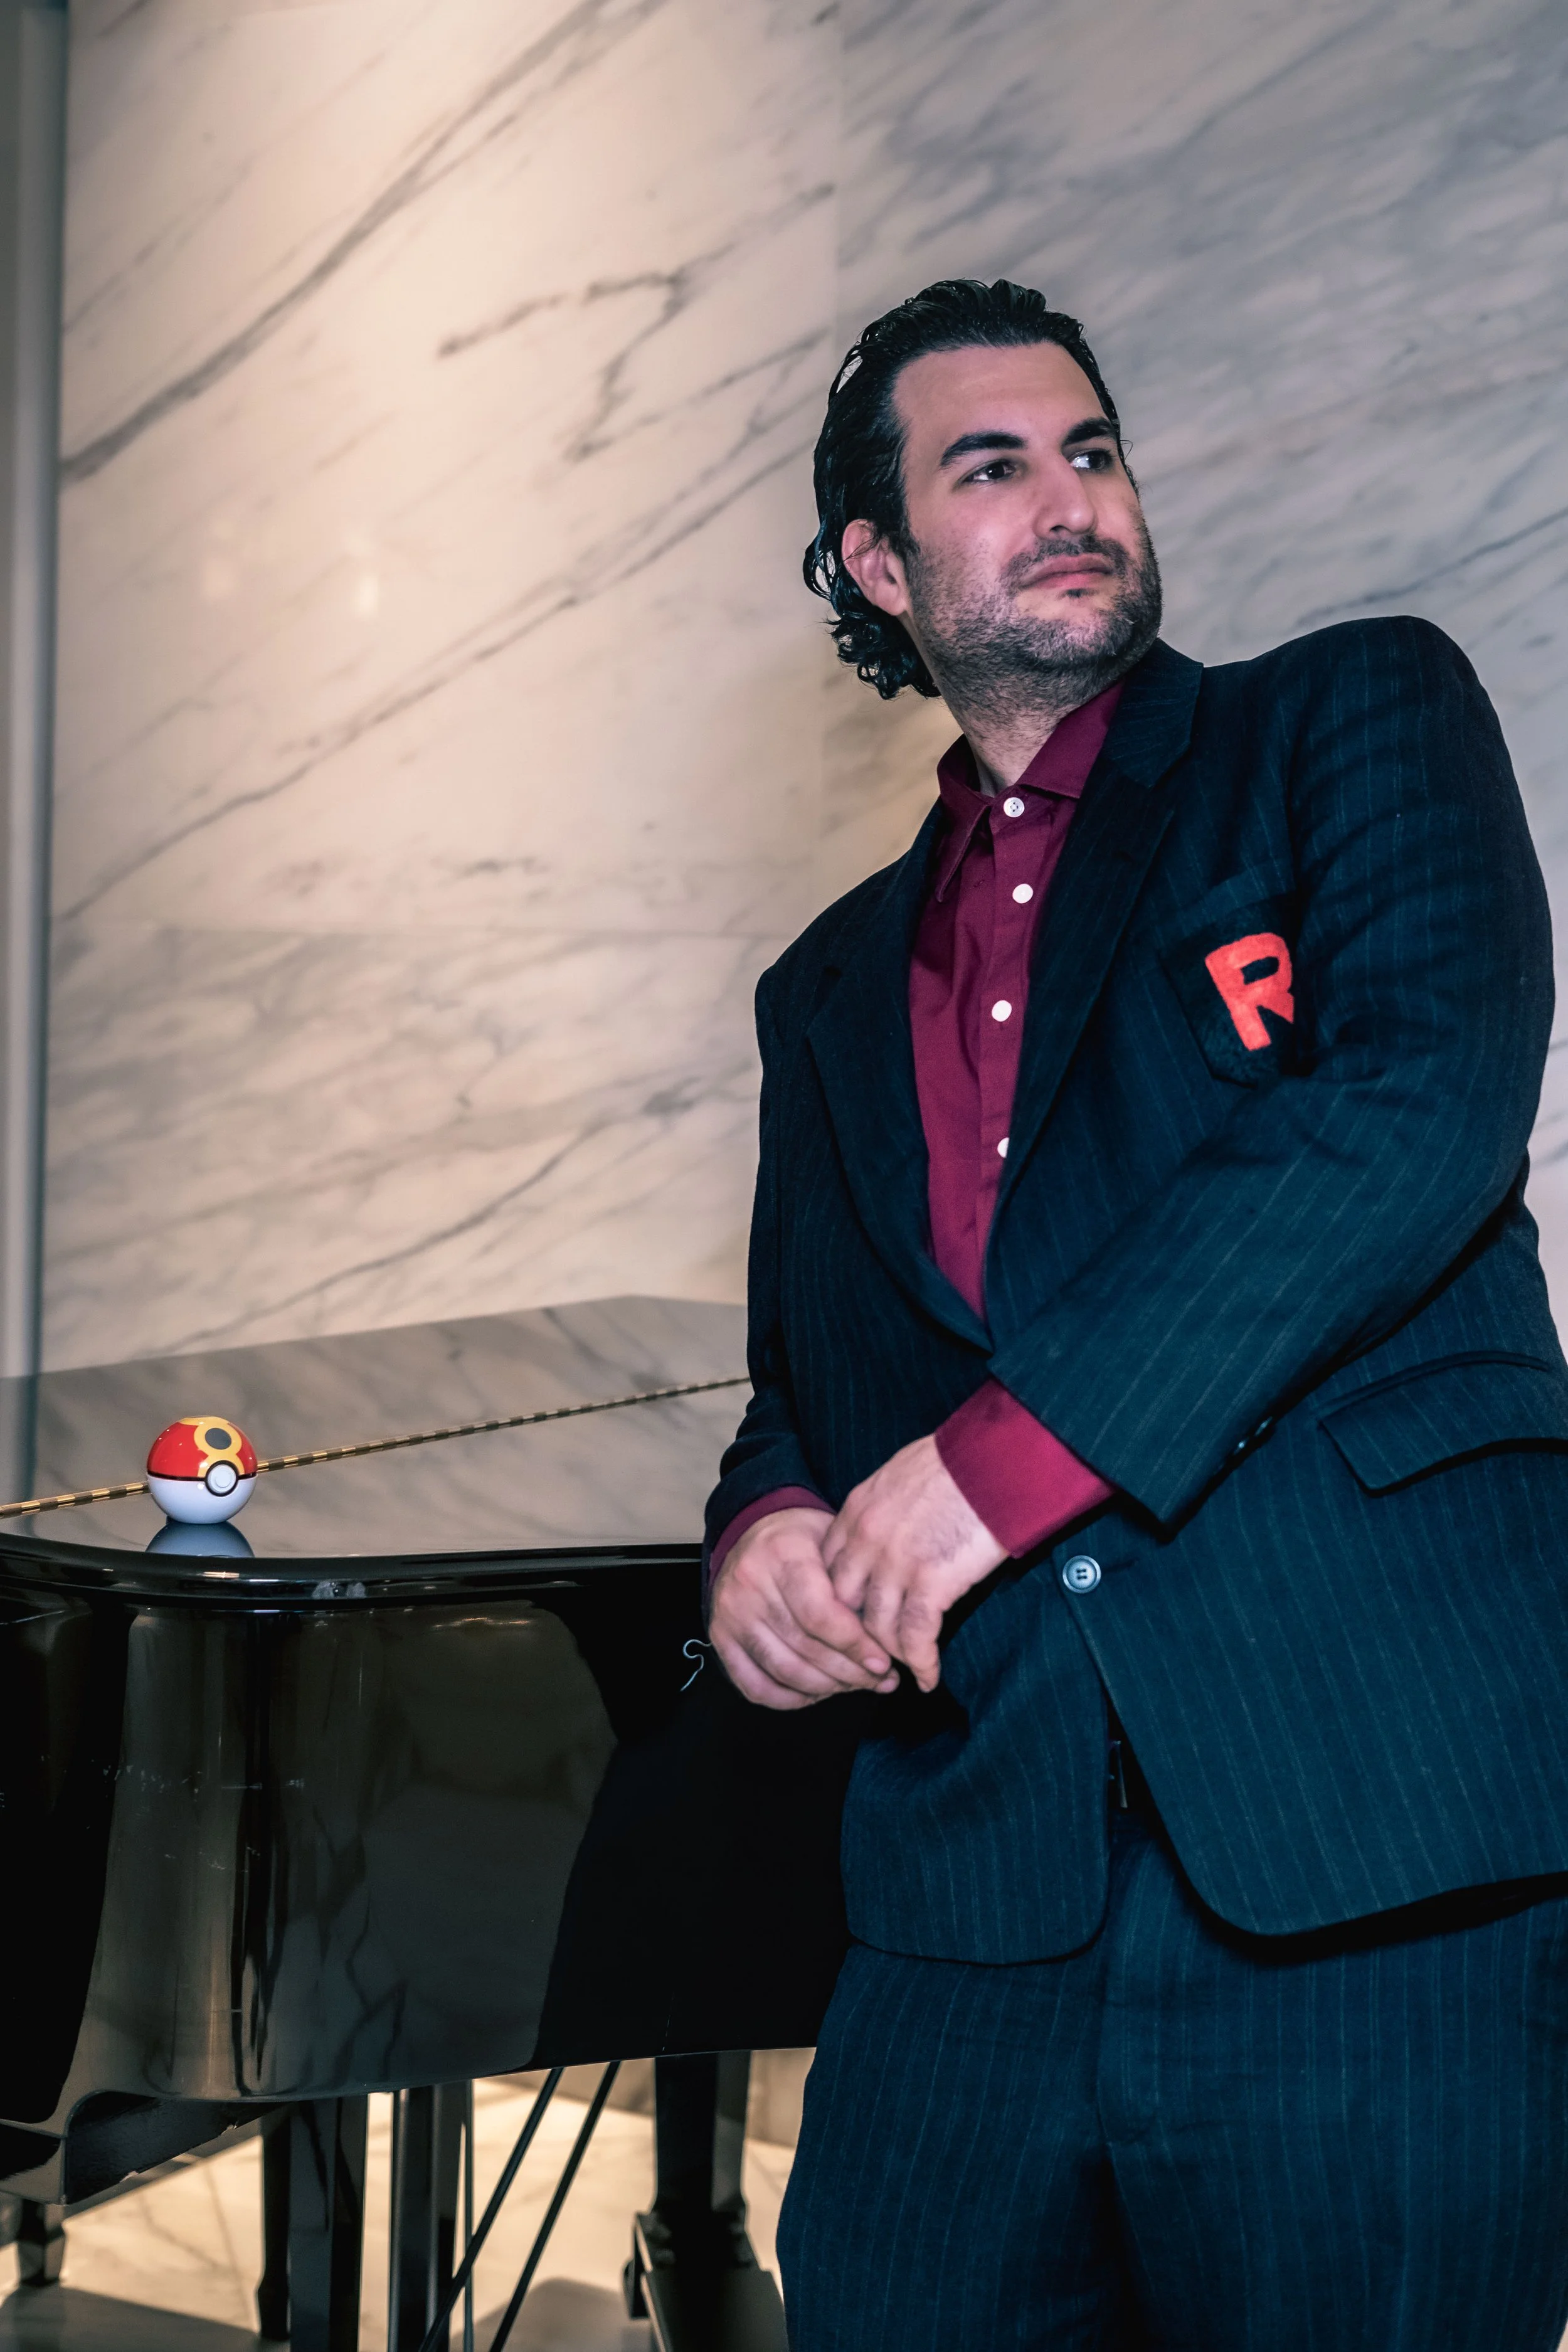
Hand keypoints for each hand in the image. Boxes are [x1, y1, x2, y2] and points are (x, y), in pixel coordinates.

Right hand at [709, 1507, 901, 1710]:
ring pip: (784, 1671)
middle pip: (805, 1648)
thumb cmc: (802, 1539)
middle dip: (849, 1672)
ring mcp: (730, 1613)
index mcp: (782, 1554)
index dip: (855, 1646)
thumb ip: (855, 1586)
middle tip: (879, 1679)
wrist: (753, 1531)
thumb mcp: (834, 1541)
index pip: (820, 1615)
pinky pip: (755, 1686)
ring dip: (826, 1688)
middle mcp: (749, 1584)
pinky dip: (790, 1698)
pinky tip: (817, 1692)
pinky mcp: (719, 1637)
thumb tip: (885, 1641)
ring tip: (855, 1685)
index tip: (882, 1662)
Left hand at [822, 1437, 1005, 1692]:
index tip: (854, 1622)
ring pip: (876, 1629)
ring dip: (891, 1656)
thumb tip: (891, 1532)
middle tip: (873, 1658)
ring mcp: (894, 1562)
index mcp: (857, 1510)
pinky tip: (928, 1677)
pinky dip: (921, 1663)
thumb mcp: (902, 1476)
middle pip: (843, 1606)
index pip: (828, 1571)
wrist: (997, 1459)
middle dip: (856, 1637)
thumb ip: (884, 1509)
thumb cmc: (962, 1462)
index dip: (839, 1604)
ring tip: (904, 1672)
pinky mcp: (930, 1582)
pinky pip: (915, 1637)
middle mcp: (866, 1539)